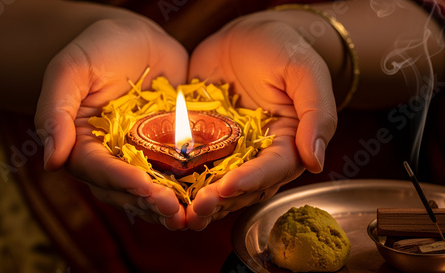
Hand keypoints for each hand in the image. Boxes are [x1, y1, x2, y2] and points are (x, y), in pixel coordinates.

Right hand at [34, 15, 187, 229]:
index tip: (144, 187)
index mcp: (83, 144)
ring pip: (152, 188)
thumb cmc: (97, 48)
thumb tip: (51, 161)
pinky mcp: (168, 148)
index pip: (98, 169)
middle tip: (174, 211)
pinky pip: (178, 171)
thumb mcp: (71, 71)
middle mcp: (111, 156)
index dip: (120, 180)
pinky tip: (208, 195)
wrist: (136, 37)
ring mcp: (141, 154)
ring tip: (192, 216)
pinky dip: (191, 186)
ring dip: (170, 204)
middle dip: (149, 201)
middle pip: (126, 189)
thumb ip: (55, 112)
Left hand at [186, 11, 337, 229]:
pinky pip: (191, 164)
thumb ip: (317, 114)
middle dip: (220, 200)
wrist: (246, 34)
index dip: (251, 181)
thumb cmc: (282, 48)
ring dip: (197, 200)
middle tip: (196, 209)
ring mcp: (228, 150)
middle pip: (242, 187)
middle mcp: (258, 154)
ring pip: (215, 184)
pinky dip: (178, 180)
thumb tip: (316, 162)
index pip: (272, 170)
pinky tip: (160, 189)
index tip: (228, 187)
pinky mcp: (202, 142)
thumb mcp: (305, 72)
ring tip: (177, 212)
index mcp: (287, 144)